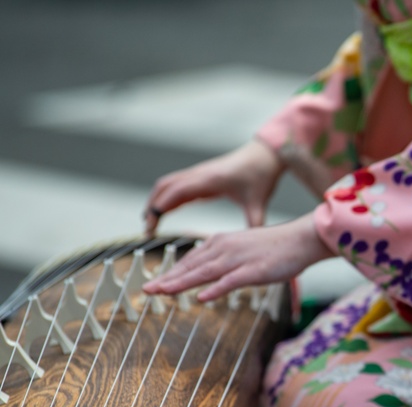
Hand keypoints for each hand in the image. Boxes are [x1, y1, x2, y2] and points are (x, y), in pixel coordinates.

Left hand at [143, 215, 333, 300]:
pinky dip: (214, 289)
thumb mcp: (244, 252)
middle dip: (167, 279)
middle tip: (147, 290)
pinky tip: (201, 297)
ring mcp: (238, 259)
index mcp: (221, 243)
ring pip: (204, 273)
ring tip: (162, 292)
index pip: (190, 261)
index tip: (155, 283)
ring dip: (181, 284)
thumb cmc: (276, 247)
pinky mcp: (254, 270)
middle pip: (191, 267)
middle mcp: (224, 248)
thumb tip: (210, 279)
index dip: (171, 273)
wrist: (301, 238)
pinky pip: (230, 281)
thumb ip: (225, 264)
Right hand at [144, 140, 283, 234]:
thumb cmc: (260, 176)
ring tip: (152, 223)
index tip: (151, 224)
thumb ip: (255, 223)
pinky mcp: (200, 176)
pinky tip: (165, 212)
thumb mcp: (258, 203)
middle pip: (165, 187)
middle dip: (153, 206)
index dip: (161, 207)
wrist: (264, 156)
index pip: (176, 191)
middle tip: (148, 229)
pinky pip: (177, 186)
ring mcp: (198, 174)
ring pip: (167, 185)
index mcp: (210, 179)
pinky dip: (167, 198)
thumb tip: (254, 245)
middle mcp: (199, 174)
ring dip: (156, 200)